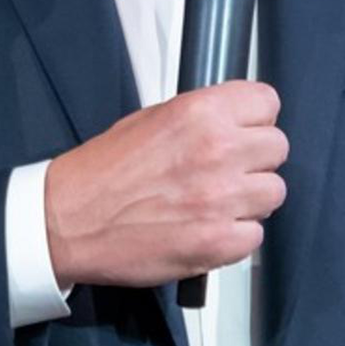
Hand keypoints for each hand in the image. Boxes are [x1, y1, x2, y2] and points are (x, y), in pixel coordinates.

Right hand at [43, 81, 286, 289]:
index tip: (245, 130)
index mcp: (201, 113)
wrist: (68, 221)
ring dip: (249, 199)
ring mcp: (221, 199)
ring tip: (215, 202)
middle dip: (255, 159)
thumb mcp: (152, 119)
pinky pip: (254, 235)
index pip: (267, 103)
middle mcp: (218, 150)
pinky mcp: (217, 242)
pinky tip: (207, 229)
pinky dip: (235, 236)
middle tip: (227, 170)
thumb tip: (236, 121)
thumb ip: (201, 118)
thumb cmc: (103, 170)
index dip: (256, 119)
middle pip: (277, 148)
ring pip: (273, 193)